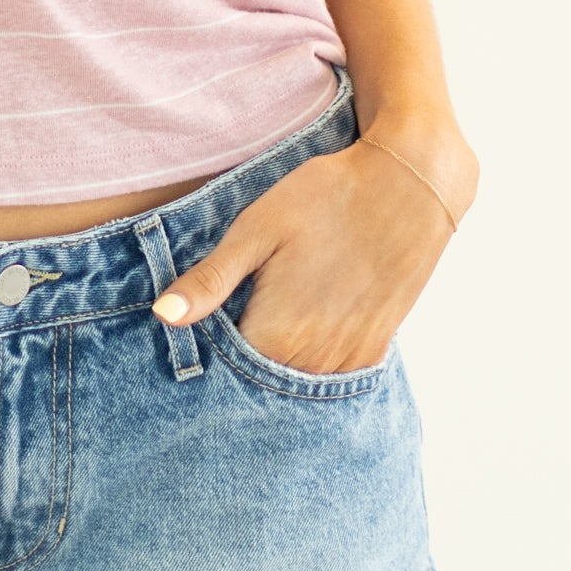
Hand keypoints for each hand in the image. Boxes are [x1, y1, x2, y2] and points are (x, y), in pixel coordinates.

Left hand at [151, 124, 473, 375]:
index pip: (222, 373)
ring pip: (294, 384)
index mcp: (277, 334)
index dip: (205, 354)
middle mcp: (314, 360)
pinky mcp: (374, 350)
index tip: (198, 332)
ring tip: (269, 317)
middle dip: (238, 365)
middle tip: (236, 315)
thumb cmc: (326, 198)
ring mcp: (349, 360)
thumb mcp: (257, 229)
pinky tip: (300, 327)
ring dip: (275, 364)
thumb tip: (162, 317)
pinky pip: (330, 374)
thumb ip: (210, 280)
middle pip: (259, 384)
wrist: (408, 185)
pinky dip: (309, 361)